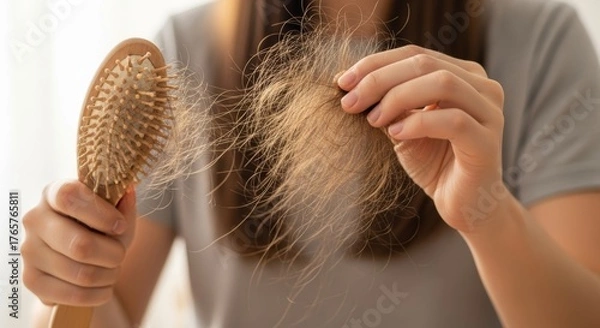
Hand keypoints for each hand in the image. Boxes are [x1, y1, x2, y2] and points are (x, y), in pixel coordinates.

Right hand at [22, 180, 136, 305]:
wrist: (80, 259)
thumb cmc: (100, 228)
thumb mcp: (116, 214)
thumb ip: (123, 205)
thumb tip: (127, 193)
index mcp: (54, 193)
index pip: (69, 197)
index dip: (100, 214)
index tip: (120, 225)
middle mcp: (35, 219)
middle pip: (80, 244)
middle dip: (113, 254)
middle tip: (120, 255)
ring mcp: (29, 250)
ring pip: (81, 273)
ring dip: (109, 275)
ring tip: (113, 270)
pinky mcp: (32, 280)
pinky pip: (74, 294)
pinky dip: (100, 294)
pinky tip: (104, 286)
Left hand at [337, 45, 505, 231]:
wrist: (462, 205)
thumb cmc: (433, 162)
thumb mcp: (401, 126)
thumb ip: (385, 102)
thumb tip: (345, 82)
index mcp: (463, 75)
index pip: (414, 55)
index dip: (375, 64)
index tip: (342, 82)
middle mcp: (482, 87)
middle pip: (425, 64)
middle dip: (380, 80)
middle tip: (350, 102)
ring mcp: (489, 112)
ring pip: (442, 84)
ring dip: (398, 98)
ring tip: (373, 119)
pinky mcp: (488, 142)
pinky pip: (453, 121)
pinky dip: (418, 123)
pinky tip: (395, 134)